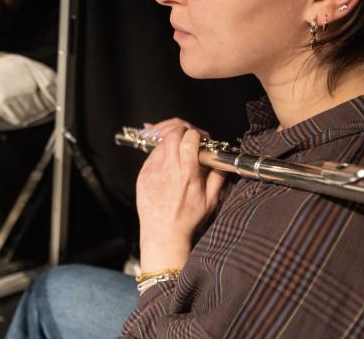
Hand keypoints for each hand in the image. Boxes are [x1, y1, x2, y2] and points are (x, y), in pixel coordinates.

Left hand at [136, 118, 225, 272]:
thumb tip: (220, 161)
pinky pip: (152, 154)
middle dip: (182, 129)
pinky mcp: (143, 174)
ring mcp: (152, 170)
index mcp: (186, 173)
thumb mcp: (211, 200)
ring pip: (161, 142)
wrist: (163, 234)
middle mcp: (167, 168)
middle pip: (172, 133)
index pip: (189, 138)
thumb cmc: (188, 219)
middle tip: (190, 135)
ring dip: (171, 139)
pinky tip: (169, 161)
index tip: (201, 138)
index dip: (196, 133)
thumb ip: (217, 177)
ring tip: (179, 147)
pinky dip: (161, 152)